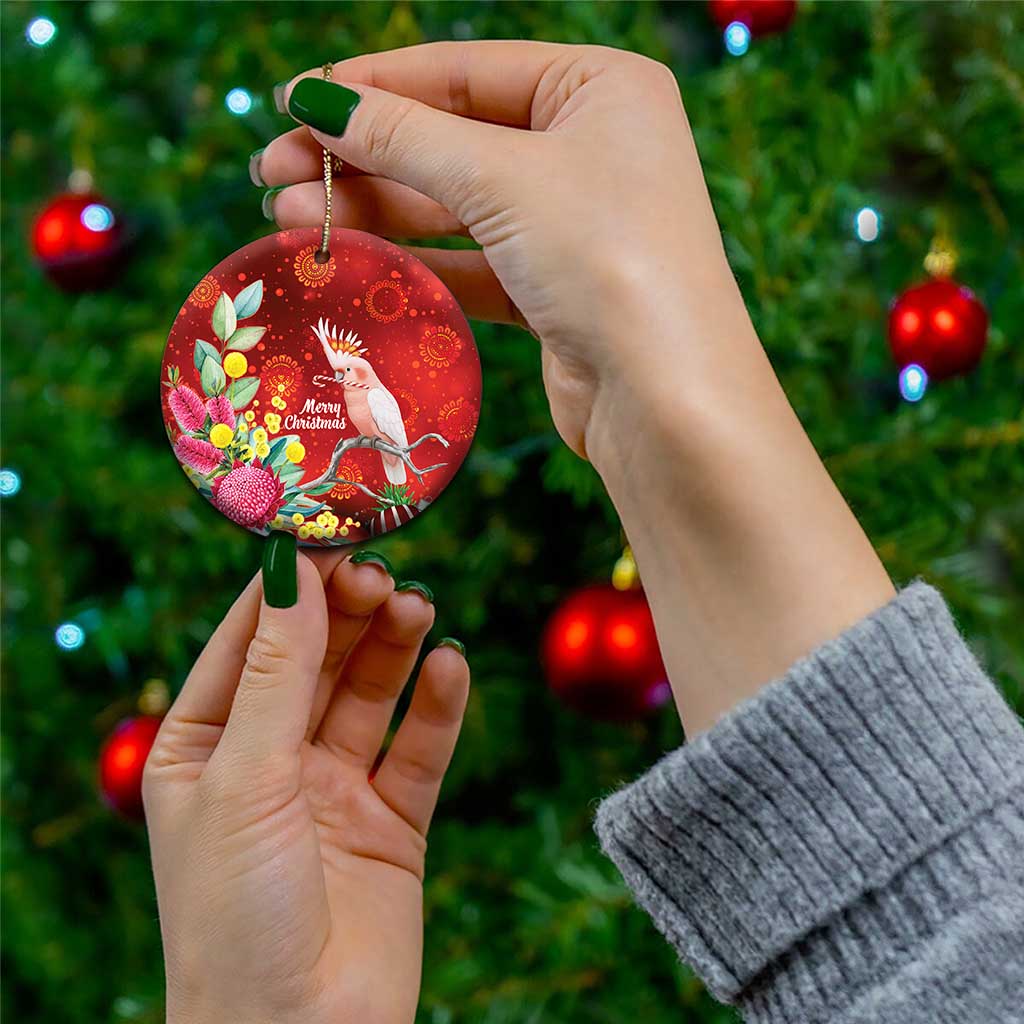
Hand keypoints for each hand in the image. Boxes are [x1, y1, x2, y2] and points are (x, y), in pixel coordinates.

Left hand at [144, 547, 468, 1023]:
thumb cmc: (235, 916)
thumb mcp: (245, 778)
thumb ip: (277, 673)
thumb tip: (292, 570)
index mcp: (205, 747)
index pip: (248, 642)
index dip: (288, 587)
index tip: (329, 533)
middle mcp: (270, 761)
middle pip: (317, 659)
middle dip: (348, 612)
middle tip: (384, 572)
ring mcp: (333, 790)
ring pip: (370, 694)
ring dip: (394, 646)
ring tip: (418, 608)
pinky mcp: (392, 822)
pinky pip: (419, 749)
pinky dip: (438, 705)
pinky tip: (450, 666)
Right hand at [257, 40, 736, 463]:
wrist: (666, 398)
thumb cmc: (606, 258)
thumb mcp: (500, 178)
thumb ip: (404, 137)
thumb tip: (317, 100)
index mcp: (600, 88)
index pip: (464, 71)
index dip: (373, 86)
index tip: (293, 102)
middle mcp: (591, 149)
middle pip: (452, 139)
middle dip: (361, 156)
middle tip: (272, 172)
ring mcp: (574, 223)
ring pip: (455, 206)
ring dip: (374, 212)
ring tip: (289, 219)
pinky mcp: (556, 290)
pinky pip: (471, 263)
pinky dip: (414, 264)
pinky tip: (351, 262)